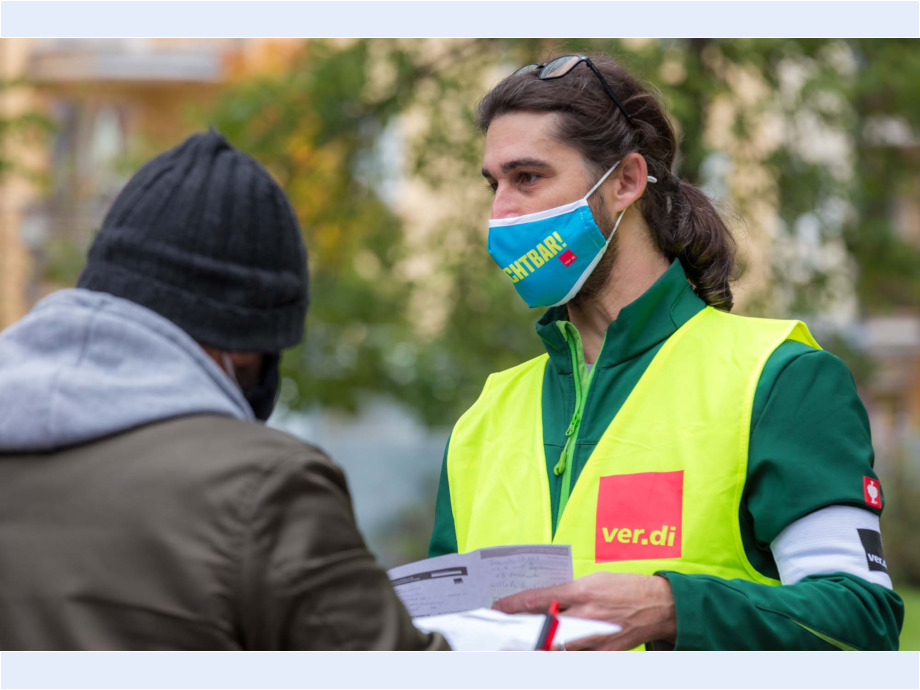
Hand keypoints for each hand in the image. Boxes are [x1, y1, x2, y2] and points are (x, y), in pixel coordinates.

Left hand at [492, 572, 675, 649]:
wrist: (660, 606)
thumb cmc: (625, 588)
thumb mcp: (594, 580)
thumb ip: (568, 592)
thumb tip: (542, 602)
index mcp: (582, 591)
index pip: (539, 598)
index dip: (515, 604)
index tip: (498, 608)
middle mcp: (587, 614)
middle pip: (543, 628)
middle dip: (520, 633)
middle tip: (503, 637)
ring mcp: (596, 637)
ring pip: (557, 648)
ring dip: (537, 648)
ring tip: (520, 649)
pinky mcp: (605, 653)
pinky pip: (577, 658)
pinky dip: (561, 657)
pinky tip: (550, 654)